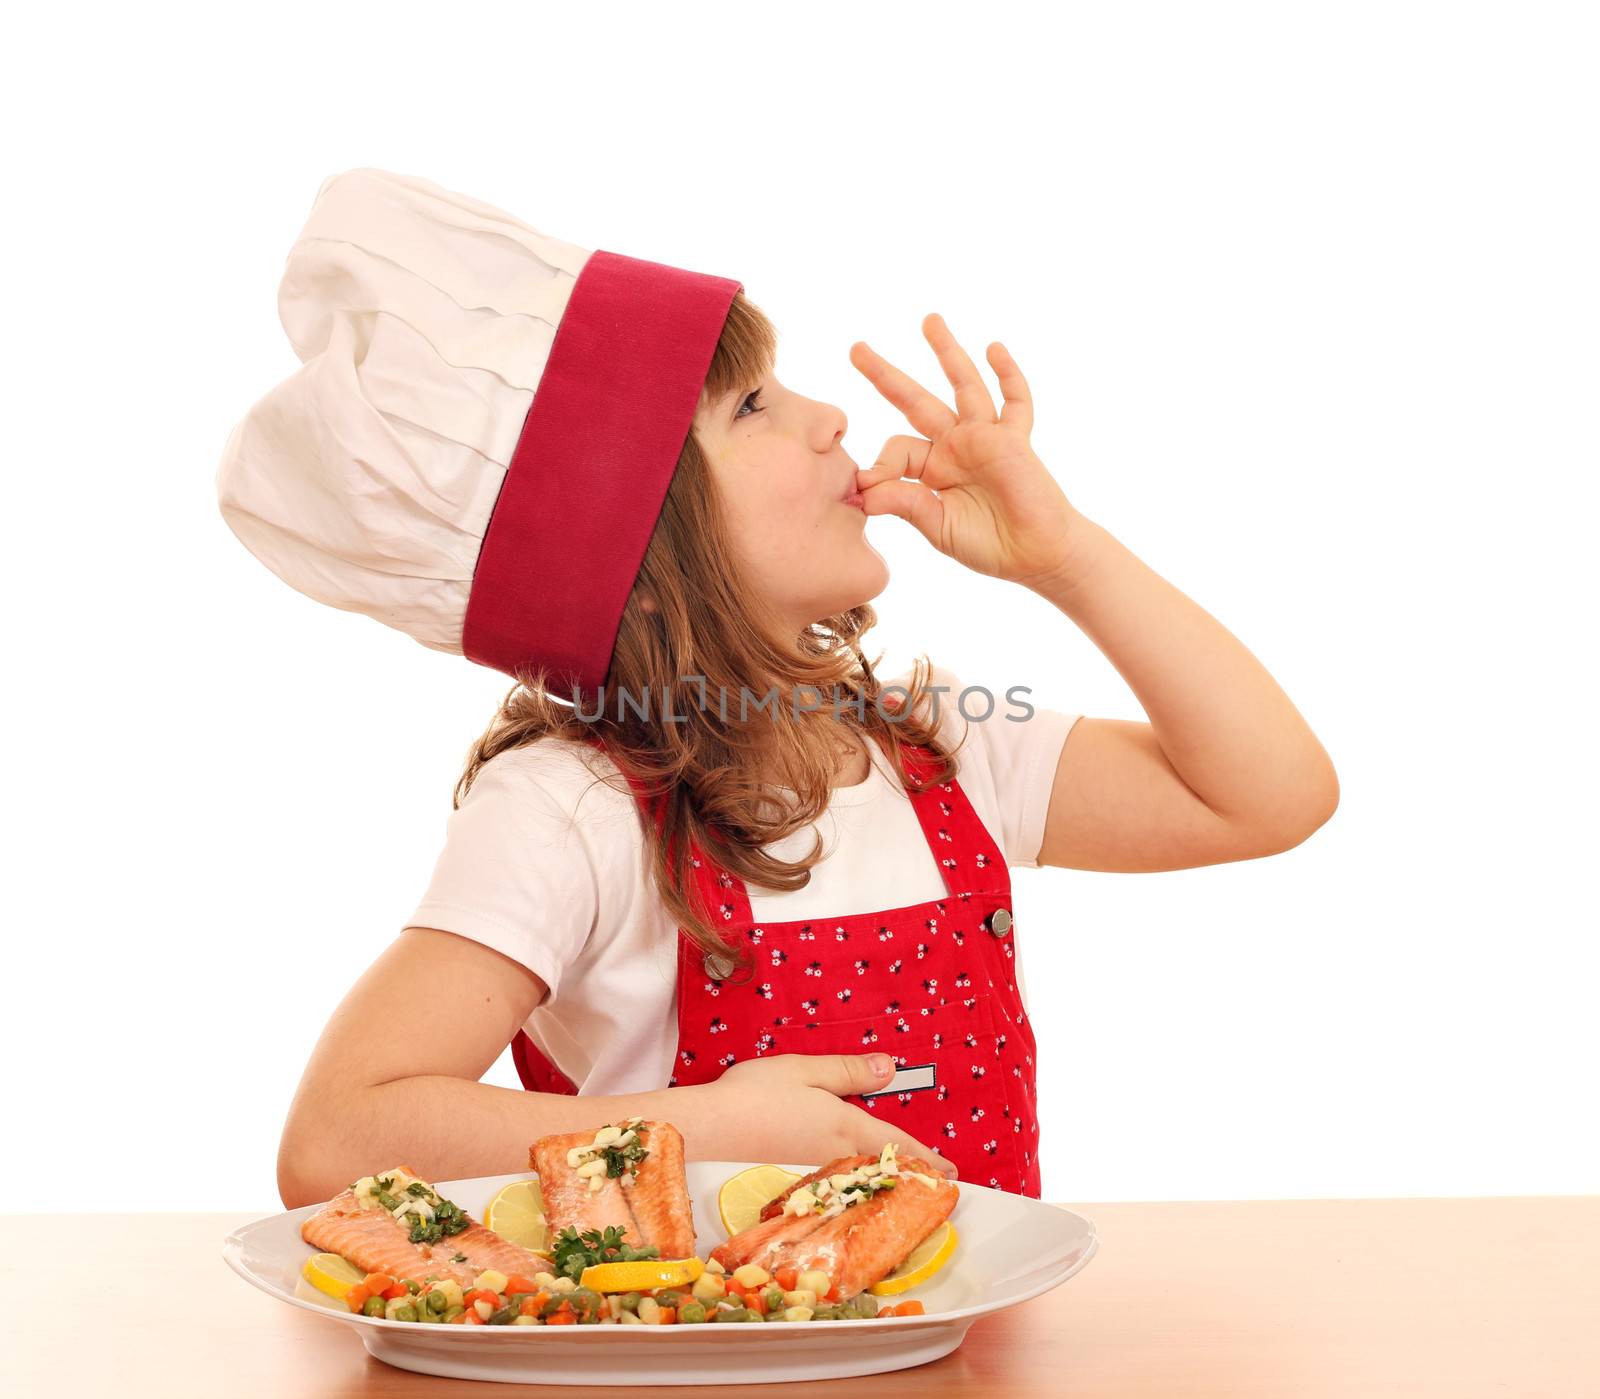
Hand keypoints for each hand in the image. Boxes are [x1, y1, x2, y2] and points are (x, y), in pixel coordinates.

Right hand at [700, 1052, 958, 1177]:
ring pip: (859, 1181)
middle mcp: (835, 1157)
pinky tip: (849, 1190)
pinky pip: (835, 1188)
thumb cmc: (754, 1096)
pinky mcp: (790, 1184)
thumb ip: (848, 1071)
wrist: (707, 1133)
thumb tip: (891, 1068)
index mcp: (845, 1126)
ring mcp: (813, 1175)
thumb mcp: (804, 1070)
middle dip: (910, 1175)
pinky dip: (852, 1189)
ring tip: (903, 1186)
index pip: (896, 1143)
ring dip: (883, 1183)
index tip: (951, 1172)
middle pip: (881, 1169)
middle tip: (936, 1184)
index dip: (925, 1157)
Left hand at [849, 313, 1083, 588]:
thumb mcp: (937, 527)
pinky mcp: (1015, 439)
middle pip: (915, 400)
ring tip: (928, 320)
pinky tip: (994, 348)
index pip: (896, 449)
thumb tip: (863, 490)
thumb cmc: (989, 545)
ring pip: (963, 385)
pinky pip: (1015, 401)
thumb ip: (904, 503)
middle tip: (856, 349)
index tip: (866, 486)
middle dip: (886, 375)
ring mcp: (985, 438)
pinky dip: (1008, 375)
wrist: (1036, 555)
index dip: (878, 464)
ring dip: (947, 352)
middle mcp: (955, 446)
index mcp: (931, 469)